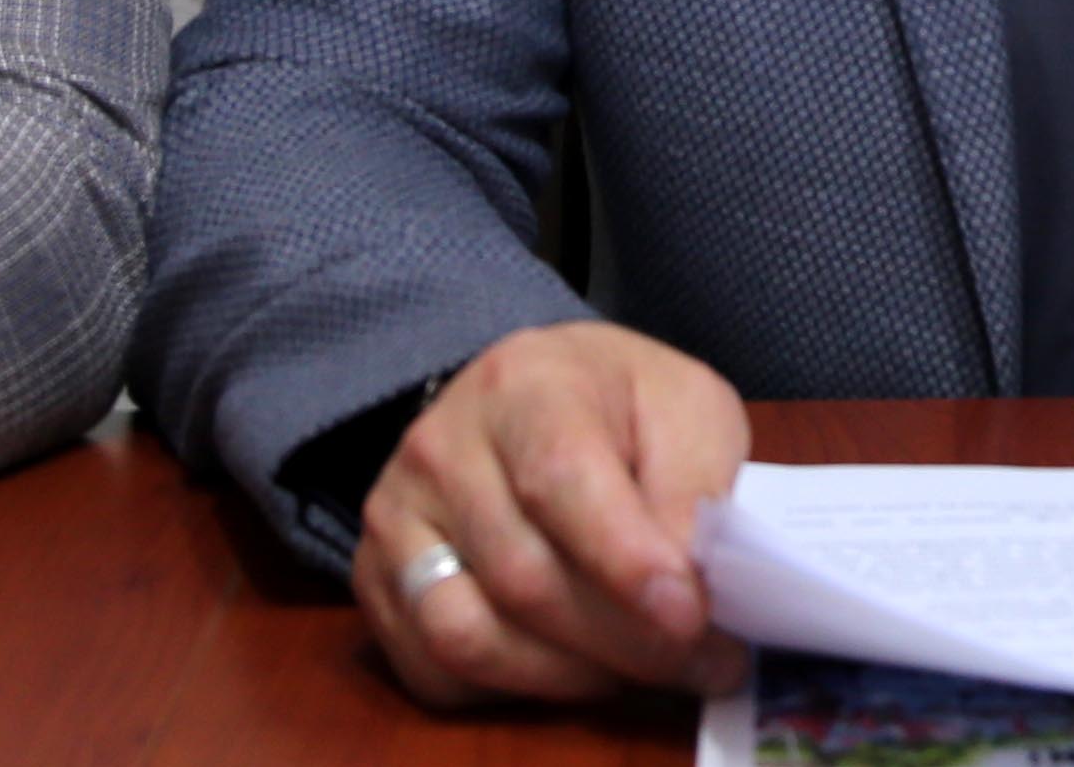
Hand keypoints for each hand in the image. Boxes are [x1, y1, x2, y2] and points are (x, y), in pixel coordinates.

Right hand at [352, 321, 752, 708]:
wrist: (539, 391)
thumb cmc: (622, 405)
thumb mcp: (687, 409)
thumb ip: (694, 486)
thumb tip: (688, 585)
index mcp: (527, 382)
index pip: (561, 478)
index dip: (624, 559)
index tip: (688, 615)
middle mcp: (442, 446)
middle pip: (522, 574)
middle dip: (620, 637)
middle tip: (699, 662)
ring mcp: (397, 516)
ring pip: (468, 634)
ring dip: (567, 674)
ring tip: (638, 669)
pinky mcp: (374, 580)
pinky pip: (432, 669)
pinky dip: (511, 690)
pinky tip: (573, 666)